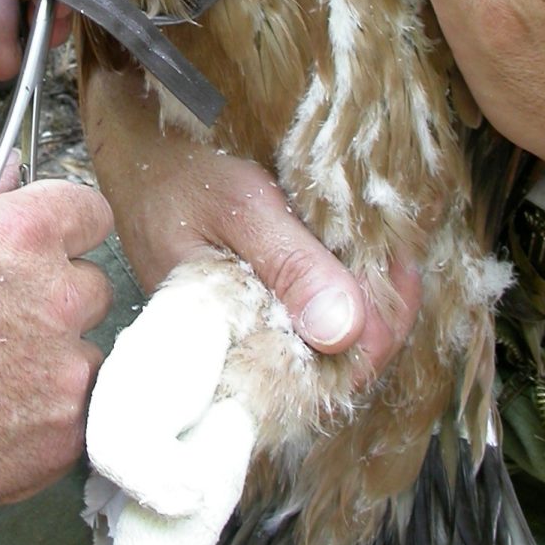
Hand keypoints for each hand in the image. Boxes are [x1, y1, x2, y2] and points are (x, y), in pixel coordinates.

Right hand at [0, 169, 112, 537]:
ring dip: (52, 366)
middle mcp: (56, 296)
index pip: (89, 213)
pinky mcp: (60, 435)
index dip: (67, 230)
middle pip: (91, 287)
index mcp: (21, 235)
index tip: (49, 248)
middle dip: (56, 301)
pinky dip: (43, 423)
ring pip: (85, 357)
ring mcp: (64, 369)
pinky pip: (75, 419)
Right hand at [83, 63, 421, 375]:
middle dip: (378, 325)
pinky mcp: (252, 319)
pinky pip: (310, 329)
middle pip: (327, 375)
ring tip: (392, 260)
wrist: (140, 158)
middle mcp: (232, 360)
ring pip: (325, 354)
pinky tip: (363, 265)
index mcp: (217, 351)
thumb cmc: (178, 177)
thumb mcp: (239, 207)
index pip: (309, 386)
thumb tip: (347, 332)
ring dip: (368, 312)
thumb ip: (290, 267)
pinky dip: (344, 299)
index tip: (398, 282)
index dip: (367, 346)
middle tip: (405, 265)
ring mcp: (244, 341)